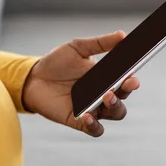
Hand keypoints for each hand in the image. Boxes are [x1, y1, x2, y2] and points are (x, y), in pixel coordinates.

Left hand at [22, 31, 140, 136]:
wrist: (33, 79)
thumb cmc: (56, 62)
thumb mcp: (78, 48)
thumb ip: (100, 43)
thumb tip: (122, 35)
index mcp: (106, 77)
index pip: (126, 79)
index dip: (132, 77)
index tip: (132, 72)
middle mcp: (103, 94)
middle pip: (124, 98)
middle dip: (127, 91)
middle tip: (125, 83)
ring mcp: (93, 108)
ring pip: (115, 114)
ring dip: (115, 106)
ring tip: (107, 96)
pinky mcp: (79, 121)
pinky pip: (95, 129)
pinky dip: (95, 125)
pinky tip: (88, 116)